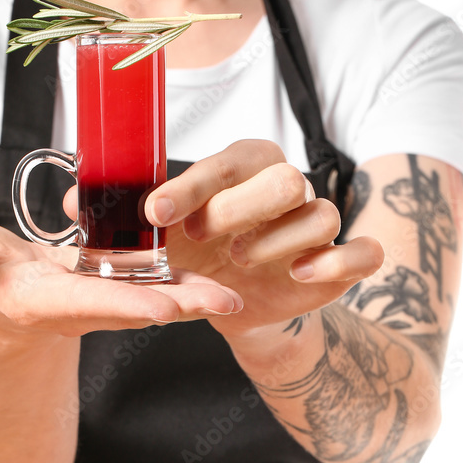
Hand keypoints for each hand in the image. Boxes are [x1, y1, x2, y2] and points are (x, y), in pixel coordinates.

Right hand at [0, 216, 242, 339]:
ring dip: (192, 300)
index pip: (85, 303)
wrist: (1, 308)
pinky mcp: (114, 292)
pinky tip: (220, 282)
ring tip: (234, 299)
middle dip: (179, 306)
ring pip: (151, 298)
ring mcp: (100, 304)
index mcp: (41, 303)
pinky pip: (153, 288)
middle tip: (225, 304)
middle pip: (133, 306)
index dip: (122, 305)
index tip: (162, 309)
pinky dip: (184, 287)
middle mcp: (79, 309)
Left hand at [142, 140, 384, 338]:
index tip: (155, 214)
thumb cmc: (195, 251)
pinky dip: (340, 262)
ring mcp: (316, 224)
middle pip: (287, 179)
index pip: (227, 164)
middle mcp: (288, 188)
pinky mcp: (338, 264)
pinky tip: (299, 273)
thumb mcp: (164, 232)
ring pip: (324, 216)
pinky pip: (366, 254)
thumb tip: (97, 208)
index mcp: (248, 166)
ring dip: (277, 241)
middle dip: (238, 209)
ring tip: (238, 259)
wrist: (226, 298)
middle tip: (200, 236)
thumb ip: (145, 214)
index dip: (190, 188)